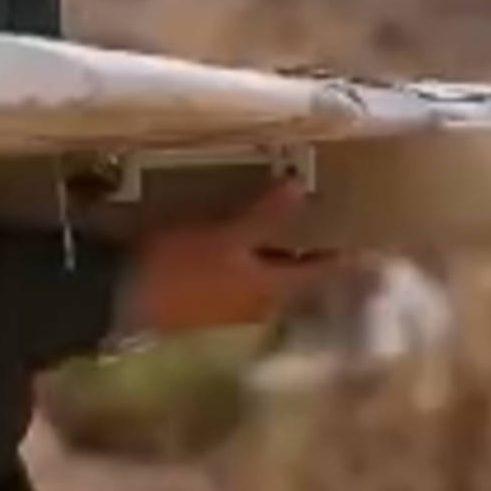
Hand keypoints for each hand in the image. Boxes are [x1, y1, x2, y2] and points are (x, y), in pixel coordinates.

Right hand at [115, 177, 336, 339]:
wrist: (121, 298)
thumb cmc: (180, 268)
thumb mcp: (225, 236)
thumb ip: (265, 217)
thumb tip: (301, 188)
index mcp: (271, 290)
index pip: (320, 273)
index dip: (343, 256)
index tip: (370, 239)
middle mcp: (259, 302)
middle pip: (297, 276)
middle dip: (312, 250)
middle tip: (334, 219)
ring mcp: (232, 302)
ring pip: (270, 275)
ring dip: (282, 251)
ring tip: (294, 219)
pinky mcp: (208, 296)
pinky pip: (245, 273)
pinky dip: (255, 254)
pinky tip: (249, 234)